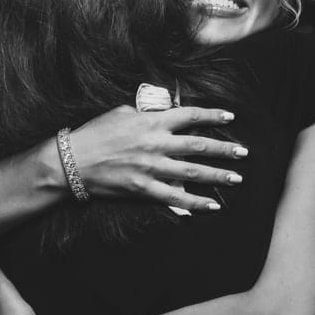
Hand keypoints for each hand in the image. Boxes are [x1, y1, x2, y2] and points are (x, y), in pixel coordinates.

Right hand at [67, 105, 248, 211]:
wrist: (70, 161)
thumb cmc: (95, 133)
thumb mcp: (121, 113)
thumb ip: (146, 112)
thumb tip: (164, 109)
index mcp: (151, 122)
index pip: (190, 115)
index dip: (212, 115)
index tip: (230, 116)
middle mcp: (156, 144)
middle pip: (198, 145)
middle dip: (224, 149)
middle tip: (243, 152)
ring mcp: (151, 168)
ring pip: (193, 172)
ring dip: (217, 175)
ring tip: (237, 177)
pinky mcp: (143, 188)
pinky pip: (175, 197)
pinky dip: (195, 202)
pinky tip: (212, 205)